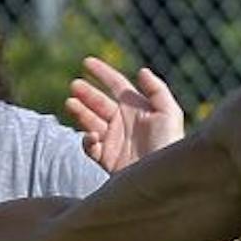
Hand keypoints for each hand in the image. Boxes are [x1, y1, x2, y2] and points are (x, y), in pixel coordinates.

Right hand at [67, 57, 183, 172]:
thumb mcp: (170, 114)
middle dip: (86, 93)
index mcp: (137, 108)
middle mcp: (123, 122)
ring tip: (71, 103)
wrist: (164, 179)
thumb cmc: (170, 144)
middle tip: (75, 85)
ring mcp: (114, 140)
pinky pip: (90, 147)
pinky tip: (92, 136)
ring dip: (80, 111)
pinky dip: (87, 140)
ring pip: (90, 121)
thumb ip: (157, 90)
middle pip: (99, 102)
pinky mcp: (107, 159)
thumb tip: (141, 71)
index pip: (117, 85)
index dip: (102, 73)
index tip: (86, 62)